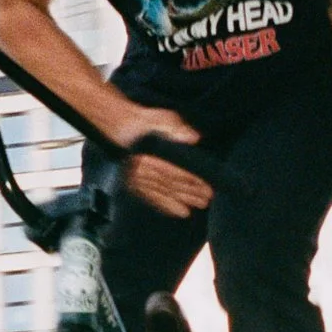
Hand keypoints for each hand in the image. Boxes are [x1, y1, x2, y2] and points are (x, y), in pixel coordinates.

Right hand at [108, 103, 211, 218]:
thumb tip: (193, 138)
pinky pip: (153, 198)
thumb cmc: (147, 123)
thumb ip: (177, 130)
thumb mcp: (163, 119)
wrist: (123, 127)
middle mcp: (143, 168)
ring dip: (184, 200)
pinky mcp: (135, 184)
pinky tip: (182, 212)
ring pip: (164, 192)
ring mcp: (138, 178)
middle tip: (207, 199)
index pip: (174, 170)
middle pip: (171, 184)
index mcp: (150, 153)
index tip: (206, 187)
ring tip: (200, 205)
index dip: (192, 180)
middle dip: (191, 193)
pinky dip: (168, 206)